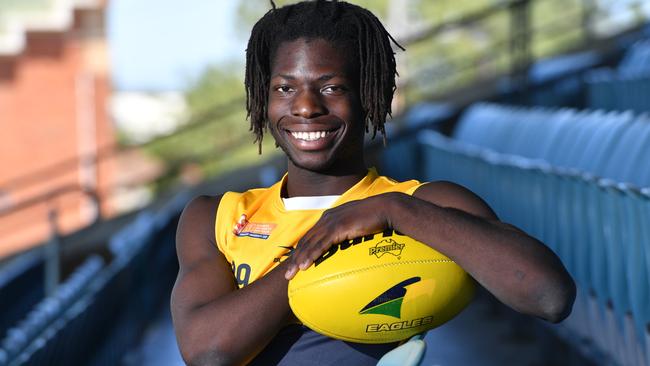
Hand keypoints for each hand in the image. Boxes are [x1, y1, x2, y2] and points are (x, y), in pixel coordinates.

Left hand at [284, 193, 402, 279]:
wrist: (385, 208)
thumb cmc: (375, 218)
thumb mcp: (358, 224)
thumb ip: (349, 232)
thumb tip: (350, 244)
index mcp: (329, 217)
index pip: (311, 236)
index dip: (301, 250)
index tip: (294, 263)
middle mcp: (326, 219)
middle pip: (305, 241)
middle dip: (294, 258)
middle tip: (286, 274)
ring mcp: (331, 223)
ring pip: (309, 244)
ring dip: (298, 260)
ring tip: (290, 275)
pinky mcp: (337, 228)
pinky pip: (320, 245)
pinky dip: (310, 256)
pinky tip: (303, 267)